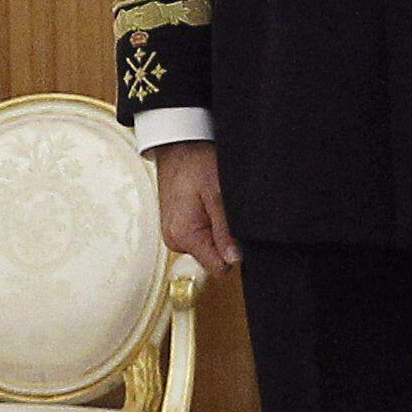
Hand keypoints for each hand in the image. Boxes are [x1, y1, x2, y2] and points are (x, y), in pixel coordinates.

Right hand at [153, 142, 238, 271]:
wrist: (177, 143)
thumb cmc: (195, 161)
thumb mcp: (218, 194)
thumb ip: (226, 230)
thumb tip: (235, 259)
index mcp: (183, 236)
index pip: (218, 267)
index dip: (235, 252)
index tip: (237, 231)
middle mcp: (175, 239)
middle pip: (214, 256)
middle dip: (226, 237)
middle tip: (224, 208)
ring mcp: (174, 233)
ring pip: (209, 244)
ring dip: (217, 228)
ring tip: (214, 201)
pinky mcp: (177, 225)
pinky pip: (201, 233)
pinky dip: (209, 221)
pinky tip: (207, 202)